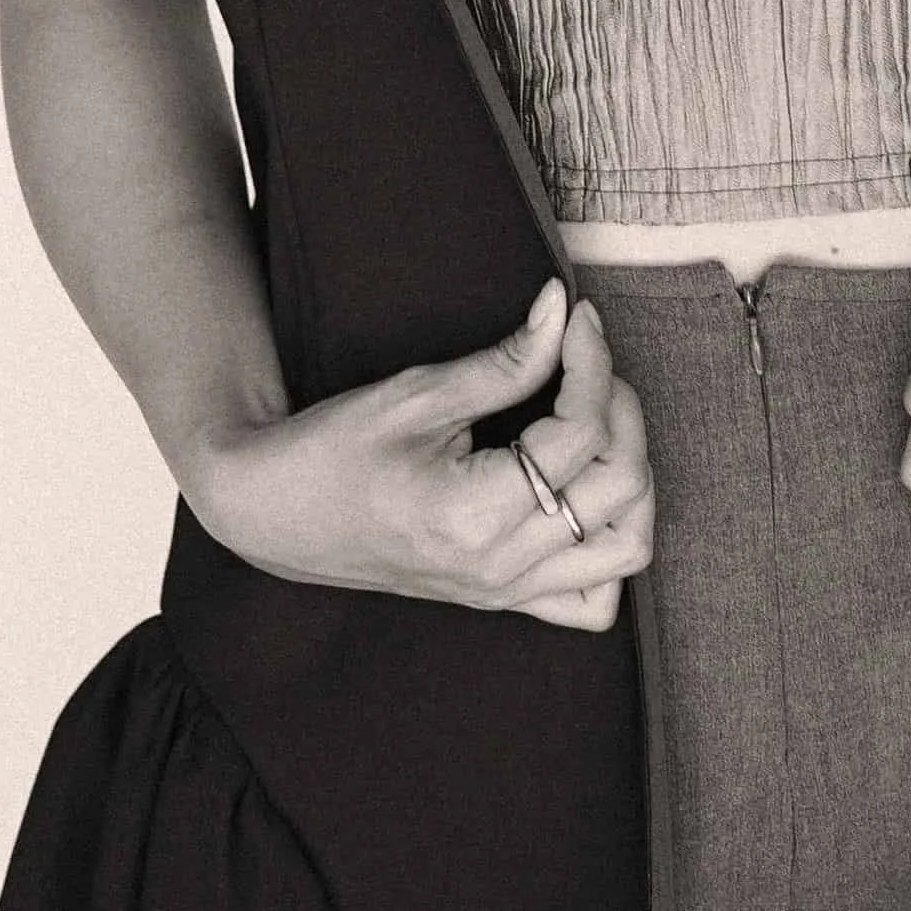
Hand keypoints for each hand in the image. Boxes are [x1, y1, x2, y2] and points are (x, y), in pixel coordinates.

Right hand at [187, 279, 654, 631]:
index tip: (578, 317)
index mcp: (474, 515)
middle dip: (620, 408)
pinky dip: (609, 545)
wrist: (280, 513)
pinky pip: (592, 599)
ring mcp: (506, 592)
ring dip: (631, 475)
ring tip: (596, 420)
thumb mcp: (417, 393)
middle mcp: (500, 567)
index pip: (580, 434)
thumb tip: (562, 311)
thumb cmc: (334, 449)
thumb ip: (505, 362)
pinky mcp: (504, 599)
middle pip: (620, 487)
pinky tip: (584, 493)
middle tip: (585, 359)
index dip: (592, 362)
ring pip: (626, 547)